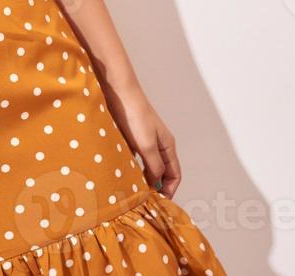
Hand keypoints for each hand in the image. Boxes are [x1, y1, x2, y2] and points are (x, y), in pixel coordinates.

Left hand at [103, 80, 182, 198]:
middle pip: (163, 172)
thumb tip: (156, 183)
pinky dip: (134, 168)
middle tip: (146, 201)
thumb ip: (154, 166)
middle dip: (157, 187)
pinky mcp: (131, 137)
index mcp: (167, 146)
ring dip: (144, 178)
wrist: (119, 93)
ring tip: (135, 191)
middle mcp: (159, 144)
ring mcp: (145, 140)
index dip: (169, 190)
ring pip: (149, 165)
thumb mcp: (146, 145)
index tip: (159, 202)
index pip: (175, 174)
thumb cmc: (135, 116)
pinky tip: (124, 174)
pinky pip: (136, 158)